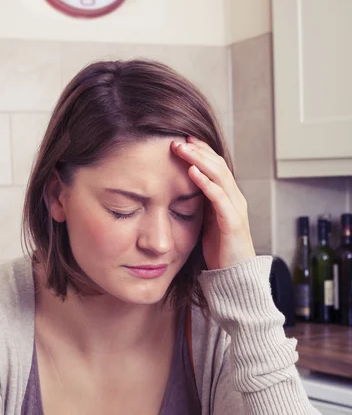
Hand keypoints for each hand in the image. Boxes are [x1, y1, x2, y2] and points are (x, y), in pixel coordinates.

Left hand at [170, 136, 254, 269]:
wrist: (234, 276)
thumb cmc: (220, 249)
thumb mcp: (207, 221)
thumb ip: (200, 204)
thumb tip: (179, 190)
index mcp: (228, 197)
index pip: (216, 165)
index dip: (201, 151)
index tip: (182, 139)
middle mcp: (235, 198)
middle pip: (218, 165)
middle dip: (198, 150)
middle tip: (178, 139)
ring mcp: (235, 209)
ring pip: (219, 176)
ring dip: (199, 160)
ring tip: (182, 149)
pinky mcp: (233, 223)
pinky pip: (219, 198)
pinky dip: (206, 183)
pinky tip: (192, 173)